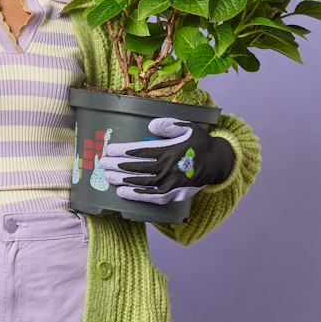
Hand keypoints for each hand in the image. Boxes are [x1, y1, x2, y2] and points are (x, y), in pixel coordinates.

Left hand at [94, 115, 234, 205]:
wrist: (218, 162)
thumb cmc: (200, 143)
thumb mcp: (189, 127)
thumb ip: (169, 124)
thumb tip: (150, 124)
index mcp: (170, 150)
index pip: (141, 151)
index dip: (123, 151)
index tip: (109, 150)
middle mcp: (169, 168)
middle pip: (138, 168)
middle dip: (117, 166)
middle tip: (102, 164)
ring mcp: (171, 183)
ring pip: (142, 183)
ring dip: (123, 180)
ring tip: (108, 177)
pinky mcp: (174, 194)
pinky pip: (152, 197)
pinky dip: (137, 195)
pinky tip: (124, 193)